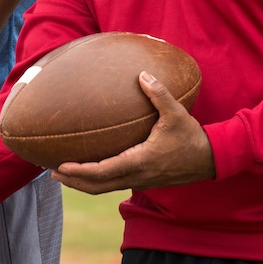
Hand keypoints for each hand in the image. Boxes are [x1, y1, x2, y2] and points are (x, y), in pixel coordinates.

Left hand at [51, 71, 215, 193]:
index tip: (61, 166)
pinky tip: (92, 170)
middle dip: (74, 182)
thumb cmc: (191, 137)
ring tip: (65, 174)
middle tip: (52, 173)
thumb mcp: (177, 114)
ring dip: (84, 184)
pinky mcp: (144, 181)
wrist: (210, 159)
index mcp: (139, 161)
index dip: (79, 172)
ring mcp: (140, 181)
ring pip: (105, 188)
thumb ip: (159, 94)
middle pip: (97, 187)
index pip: (102, 172)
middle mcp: (137, 176)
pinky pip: (115, 184)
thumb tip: (142, 74)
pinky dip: (99, 181)